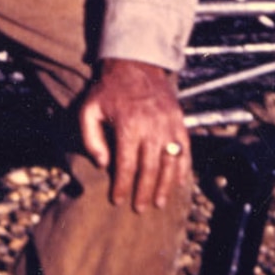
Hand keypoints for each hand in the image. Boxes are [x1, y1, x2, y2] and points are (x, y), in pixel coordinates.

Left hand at [78, 57, 189, 211]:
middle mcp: (152, 128)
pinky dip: (184, 169)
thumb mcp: (89, 109)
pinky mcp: (180, 122)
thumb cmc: (108, 90)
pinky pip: (185, 151)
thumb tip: (103, 164)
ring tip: (159, 203)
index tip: (118, 201)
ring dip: (165, 186)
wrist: (134, 65)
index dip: (123, 186)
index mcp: (129, 125)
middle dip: (144, 192)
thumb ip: (91, 138)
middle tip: (140, 209)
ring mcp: (169, 126)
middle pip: (150, 168)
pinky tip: (178, 183)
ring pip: (171, 163)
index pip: (127, 165)